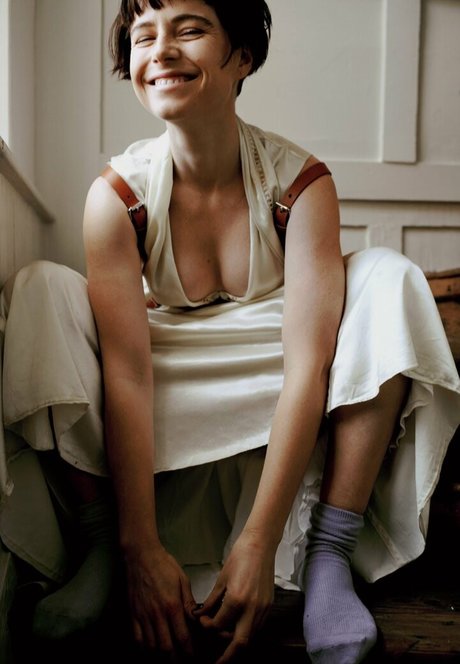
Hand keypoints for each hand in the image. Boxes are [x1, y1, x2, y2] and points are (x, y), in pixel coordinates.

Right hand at [124, 543, 196, 659]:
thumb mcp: (183, 580)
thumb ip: (189, 602)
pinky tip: (151, 647)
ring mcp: (143, 616)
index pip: (182, 637)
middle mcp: (157, 614)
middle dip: (175, 658)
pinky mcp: (133, 614)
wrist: (141, 556)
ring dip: (161, 654)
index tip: (192, 656)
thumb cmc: (164, 565)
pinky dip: (145, 647)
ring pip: (151, 646)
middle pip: (166, 647)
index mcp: (172, 606)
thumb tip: (196, 619)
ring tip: (168, 655)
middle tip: (181, 659)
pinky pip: (137, 638)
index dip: (188, 651)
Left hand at [194, 530, 274, 662]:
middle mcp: (252, 608)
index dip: (208, 626)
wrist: (261, 544)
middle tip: (217, 663)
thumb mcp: (221, 579)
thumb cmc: (240, 556)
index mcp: (237, 600)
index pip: (219, 626)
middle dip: (227, 657)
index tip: (202, 621)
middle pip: (240, 643)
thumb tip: (201, 615)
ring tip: (224, 640)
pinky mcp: (269, 606)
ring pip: (250, 636)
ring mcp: (263, 608)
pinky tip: (237, 627)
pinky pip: (257, 627)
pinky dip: (247, 631)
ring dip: (237, 643)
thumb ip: (212, 601)